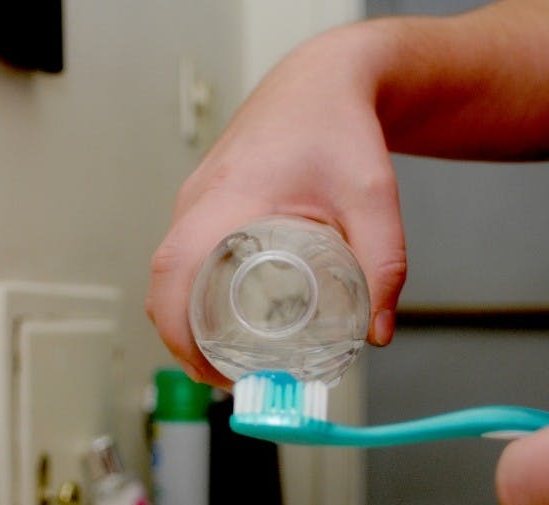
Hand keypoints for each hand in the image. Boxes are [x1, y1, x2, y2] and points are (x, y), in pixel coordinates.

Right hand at [146, 27, 406, 386]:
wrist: (321, 82)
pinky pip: (181, 254)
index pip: (175, 273)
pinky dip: (192, 292)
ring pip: (170, 272)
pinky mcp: (204, 201)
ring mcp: (196, 199)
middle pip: (164, 284)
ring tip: (230, 356)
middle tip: (230, 378)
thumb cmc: (339, 127)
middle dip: (183, 340)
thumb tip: (377, 332)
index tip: (212, 372)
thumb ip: (383, 265)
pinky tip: (227, 315)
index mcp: (230, 196)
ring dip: (185, 318)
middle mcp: (201, 199)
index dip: (180, 332)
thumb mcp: (373, 199)